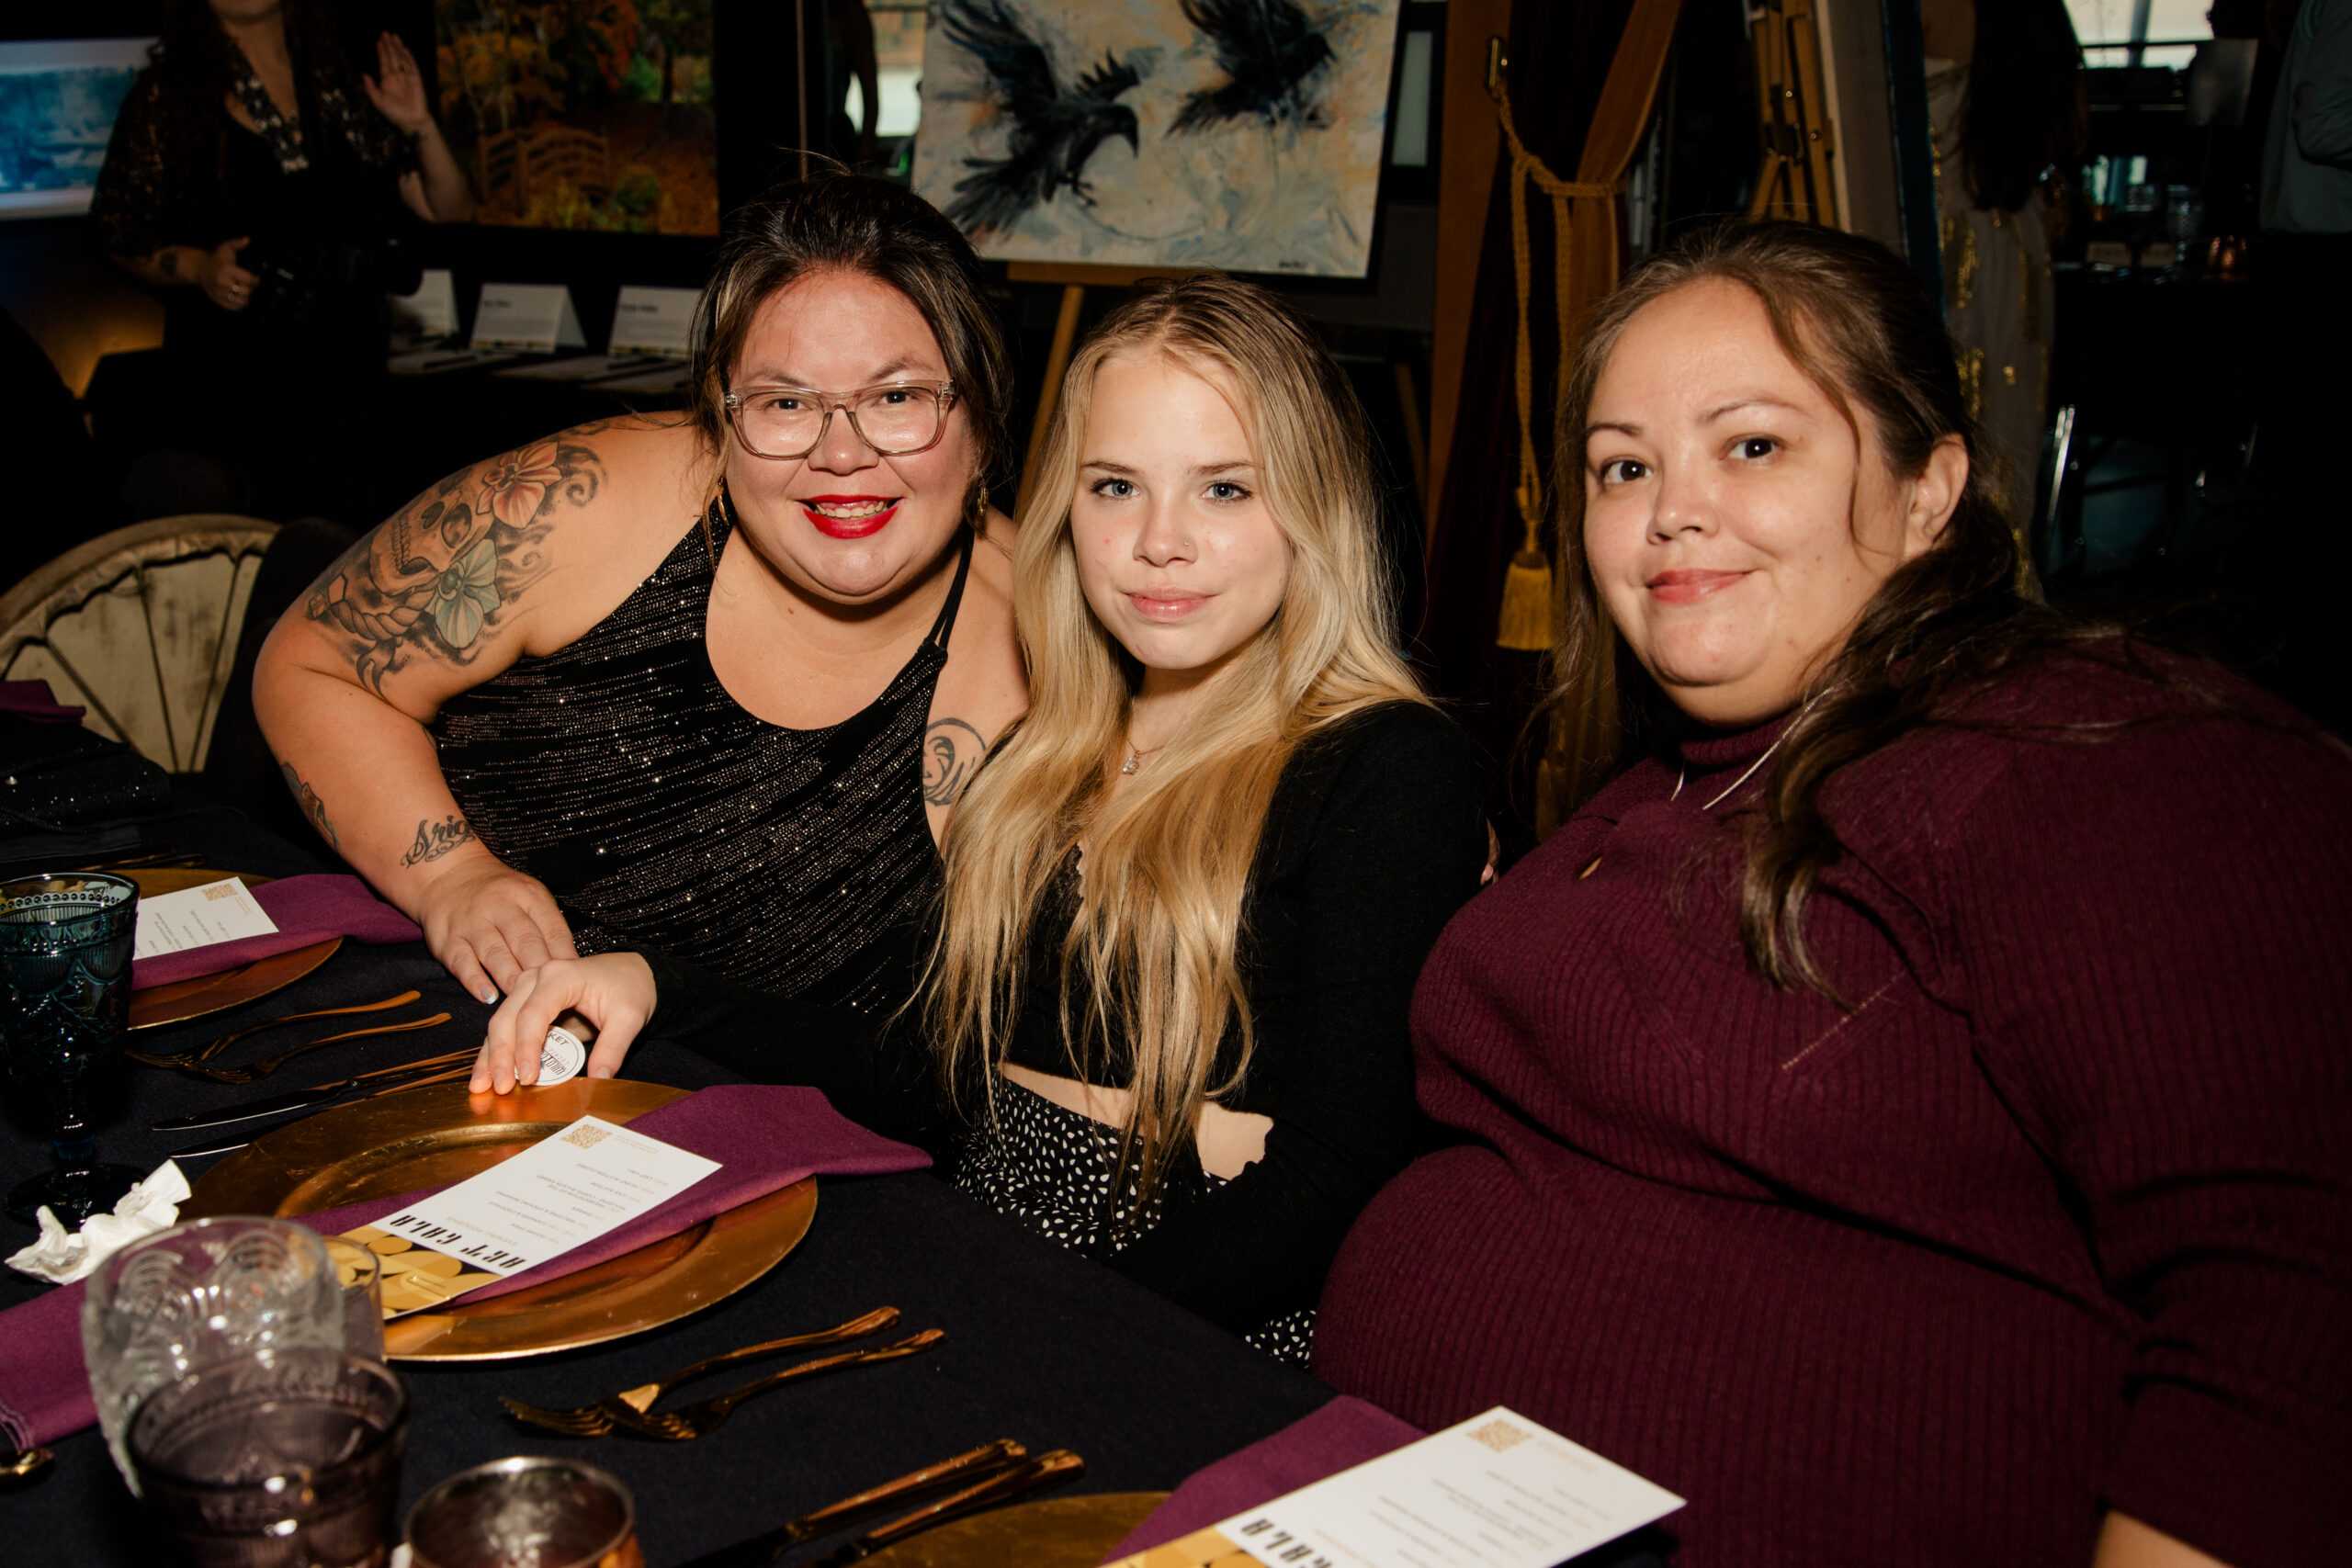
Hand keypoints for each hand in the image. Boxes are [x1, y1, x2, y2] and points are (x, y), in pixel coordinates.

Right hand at [200, 237, 256, 310]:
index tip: (256, 279)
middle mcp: (222, 282)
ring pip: (240, 301)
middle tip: (250, 286)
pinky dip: (239, 305)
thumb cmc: (217, 258)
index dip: (256, 281)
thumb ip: (237, 243)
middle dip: (251, 289)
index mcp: (227, 269)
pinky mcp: (217, 299)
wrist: (200, 268)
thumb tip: (247, 239)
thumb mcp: (226, 248)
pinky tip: (240, 298)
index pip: (249, 280)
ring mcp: (219, 292)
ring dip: (246, 298)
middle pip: (246, 291)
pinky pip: (232, 307)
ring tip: (245, 292)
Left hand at [360, 31, 431, 133]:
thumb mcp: (378, 101)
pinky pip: (412, 66)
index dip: (381, 52)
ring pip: (401, 59)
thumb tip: (364, 75)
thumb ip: (371, 88)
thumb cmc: (395, 113)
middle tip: (385, 33)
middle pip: (392, 57)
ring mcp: (407, 77)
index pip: (384, 63)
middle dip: (388, 46)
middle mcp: (397, 77)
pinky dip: (409, 58)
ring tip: (394, 36)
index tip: (379, 42)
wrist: (411, 121)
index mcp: (387, 81)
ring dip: (397, 48)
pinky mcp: (416, 80)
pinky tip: (405, 49)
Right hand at [410, 854, 577, 1004]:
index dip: (564, 957)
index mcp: (528, 896)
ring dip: (511, 978)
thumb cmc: (500, 894)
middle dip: (539, 969)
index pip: (552, 928)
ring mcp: (472, 923)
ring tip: (523, 999)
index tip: (574, 979)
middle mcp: (500, 907)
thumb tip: (571, 966)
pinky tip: (488, 996)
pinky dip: (475, 981)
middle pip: (525, 941)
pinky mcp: (447, 940)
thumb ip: (549, 927)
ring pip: (495, 953)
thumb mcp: (530, 897)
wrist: (450, 875)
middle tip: (551, 994)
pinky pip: (462, 962)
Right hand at [472, 954, 654, 1093]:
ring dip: (490, 1057)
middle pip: (507, 1018)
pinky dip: (496, 1052)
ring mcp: (527, 989)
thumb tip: (597, 1081)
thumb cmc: (630, 990)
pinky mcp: (525, 1003)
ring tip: (481, 1087)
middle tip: (501, 1088)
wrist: (633, 973)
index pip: (534, 1014)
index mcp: (560, 975)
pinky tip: (486, 1075)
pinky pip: (507, 1028)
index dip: (527, 1048)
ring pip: (500, 1024)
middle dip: (501, 1056)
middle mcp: (536, 978)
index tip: (529, 1078)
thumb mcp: (628, 1018)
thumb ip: (612, 1049)